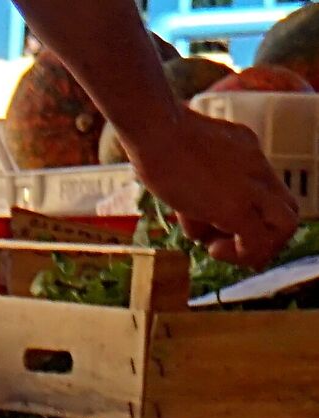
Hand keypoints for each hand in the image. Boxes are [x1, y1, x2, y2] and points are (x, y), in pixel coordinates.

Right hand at [123, 106, 299, 264]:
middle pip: (289, 211)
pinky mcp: (236, 207)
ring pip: (286, 226)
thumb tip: (195, 212)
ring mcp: (251, 187)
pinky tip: (211, 249)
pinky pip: (258, 242)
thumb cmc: (161, 142)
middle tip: (225, 242)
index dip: (252, 218)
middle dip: (262, 238)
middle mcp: (259, 169)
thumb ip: (200, 181)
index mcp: (249, 154)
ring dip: (254, 248)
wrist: (159, 132)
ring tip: (216, 246)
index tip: (220, 225)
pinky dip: (239, 254)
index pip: (270, 192)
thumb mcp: (190, 159)